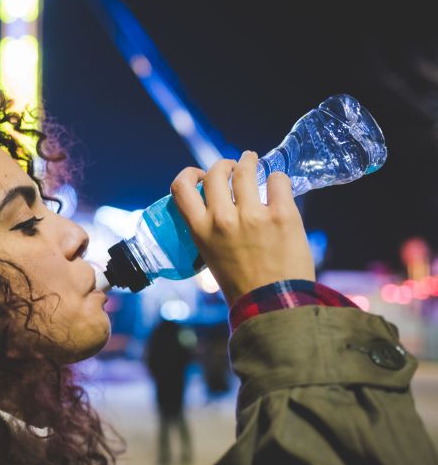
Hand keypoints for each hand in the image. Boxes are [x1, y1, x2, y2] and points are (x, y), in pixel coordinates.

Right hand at [170, 151, 314, 306]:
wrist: (273, 304)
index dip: (189, 174)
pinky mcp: (282, 215)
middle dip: (223, 164)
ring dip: (249, 161)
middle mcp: (222, 219)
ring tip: (252, 160)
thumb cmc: (242, 285)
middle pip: (215, 173)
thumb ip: (211, 231)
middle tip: (233, 166)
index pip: (181, 188)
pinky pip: (278, 181)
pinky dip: (277, 179)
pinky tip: (277, 184)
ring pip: (246, 170)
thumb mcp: (211, 256)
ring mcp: (253, 215)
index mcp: (200, 231)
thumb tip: (220, 209)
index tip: (199, 174)